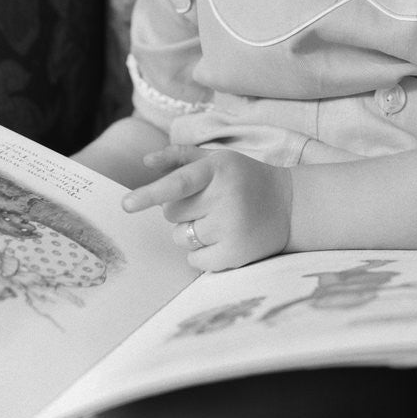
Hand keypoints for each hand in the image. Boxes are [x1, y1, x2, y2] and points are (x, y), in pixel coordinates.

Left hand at [123, 145, 292, 270]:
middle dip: (182, 210)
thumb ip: (180, 156)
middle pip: (172, 213)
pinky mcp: (235, 254)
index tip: (126, 205)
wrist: (290, 205)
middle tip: (209, 203)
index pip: (179, 183)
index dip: (150, 193)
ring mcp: (231, 228)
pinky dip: (201, 253)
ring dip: (190, 232)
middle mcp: (226, 197)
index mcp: (219, 169)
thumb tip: (145, 161)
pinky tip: (223, 239)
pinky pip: (194, 261)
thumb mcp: (219, 159)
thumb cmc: (245, 178)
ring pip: (180, 238)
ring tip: (219, 221)